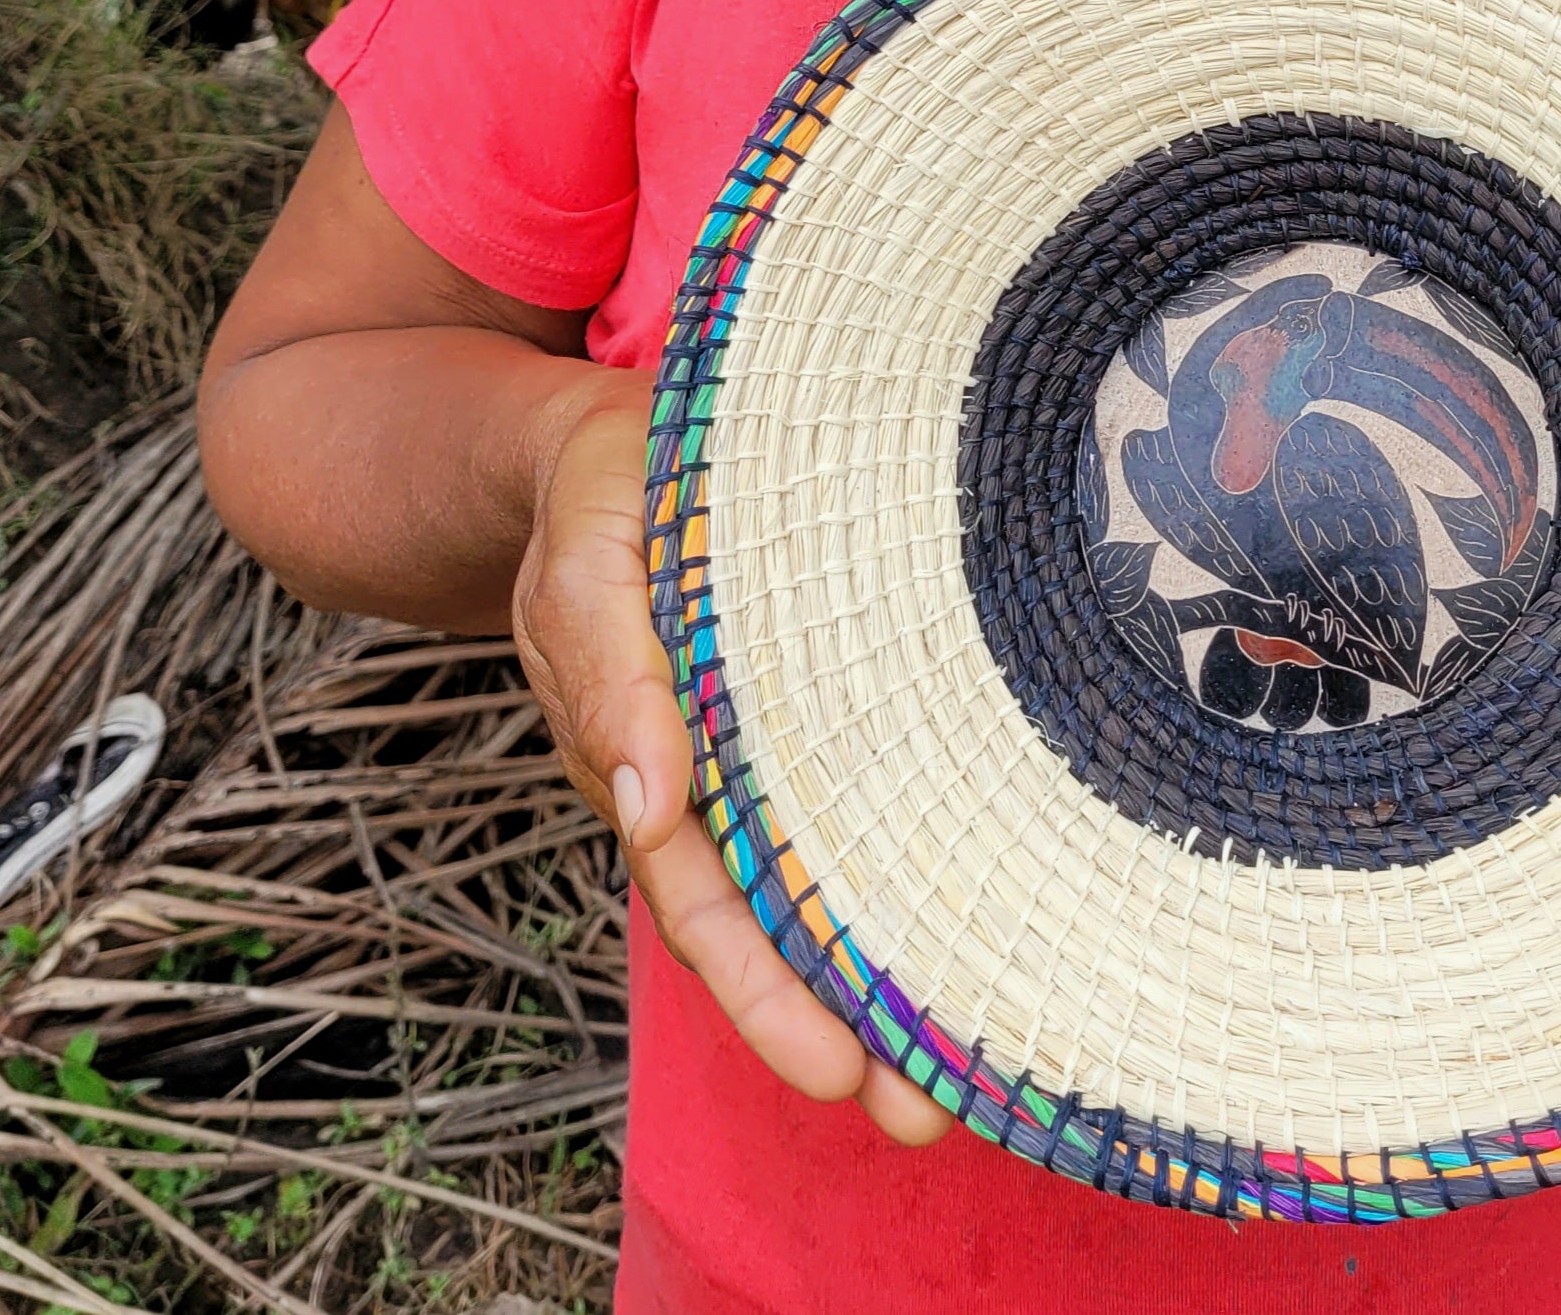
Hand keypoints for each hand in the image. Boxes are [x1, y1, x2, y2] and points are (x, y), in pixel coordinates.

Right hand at [512, 376, 952, 1148]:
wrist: (611, 444)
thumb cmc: (601, 490)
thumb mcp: (586, 557)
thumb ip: (609, 667)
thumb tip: (646, 804)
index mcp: (649, 756)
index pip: (707, 904)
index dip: (766, 991)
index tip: (833, 1072)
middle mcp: (707, 776)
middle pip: (772, 926)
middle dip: (842, 1027)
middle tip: (929, 1115)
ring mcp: (756, 750)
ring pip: (817, 885)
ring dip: (882, 972)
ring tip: (969, 1067)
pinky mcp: (807, 709)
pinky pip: (847, 808)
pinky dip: (896, 875)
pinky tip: (975, 921)